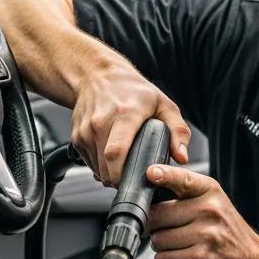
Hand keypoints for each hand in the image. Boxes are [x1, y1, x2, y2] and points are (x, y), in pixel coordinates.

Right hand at [71, 62, 190, 185]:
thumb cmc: (133, 90)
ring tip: (123, 164)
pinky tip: (111, 156)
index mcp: (125, 114)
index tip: (133, 183)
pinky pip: (89, 162)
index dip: (121, 174)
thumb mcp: (163, 105)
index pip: (116, 152)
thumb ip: (178, 131)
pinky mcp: (76, 136)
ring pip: (97, 167)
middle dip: (119, 179)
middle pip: (106, 165)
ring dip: (110, 173)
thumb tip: (182, 157)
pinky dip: (100, 165)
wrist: (98, 75)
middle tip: (133, 179)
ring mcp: (85, 130)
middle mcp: (101, 122)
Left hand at [146, 165, 258, 258]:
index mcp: (210, 191)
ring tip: (181, 245)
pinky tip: (182, 257)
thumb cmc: (226, 230)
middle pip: (157, 215)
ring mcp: (206, 235)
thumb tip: (146, 198)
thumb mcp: (213, 202)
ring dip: (162, 246)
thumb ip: (184, 194)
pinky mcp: (201, 258)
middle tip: (169, 229)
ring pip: (158, 240)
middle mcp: (209, 210)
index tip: (151, 173)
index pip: (182, 179)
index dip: (164, 175)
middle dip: (155, 226)